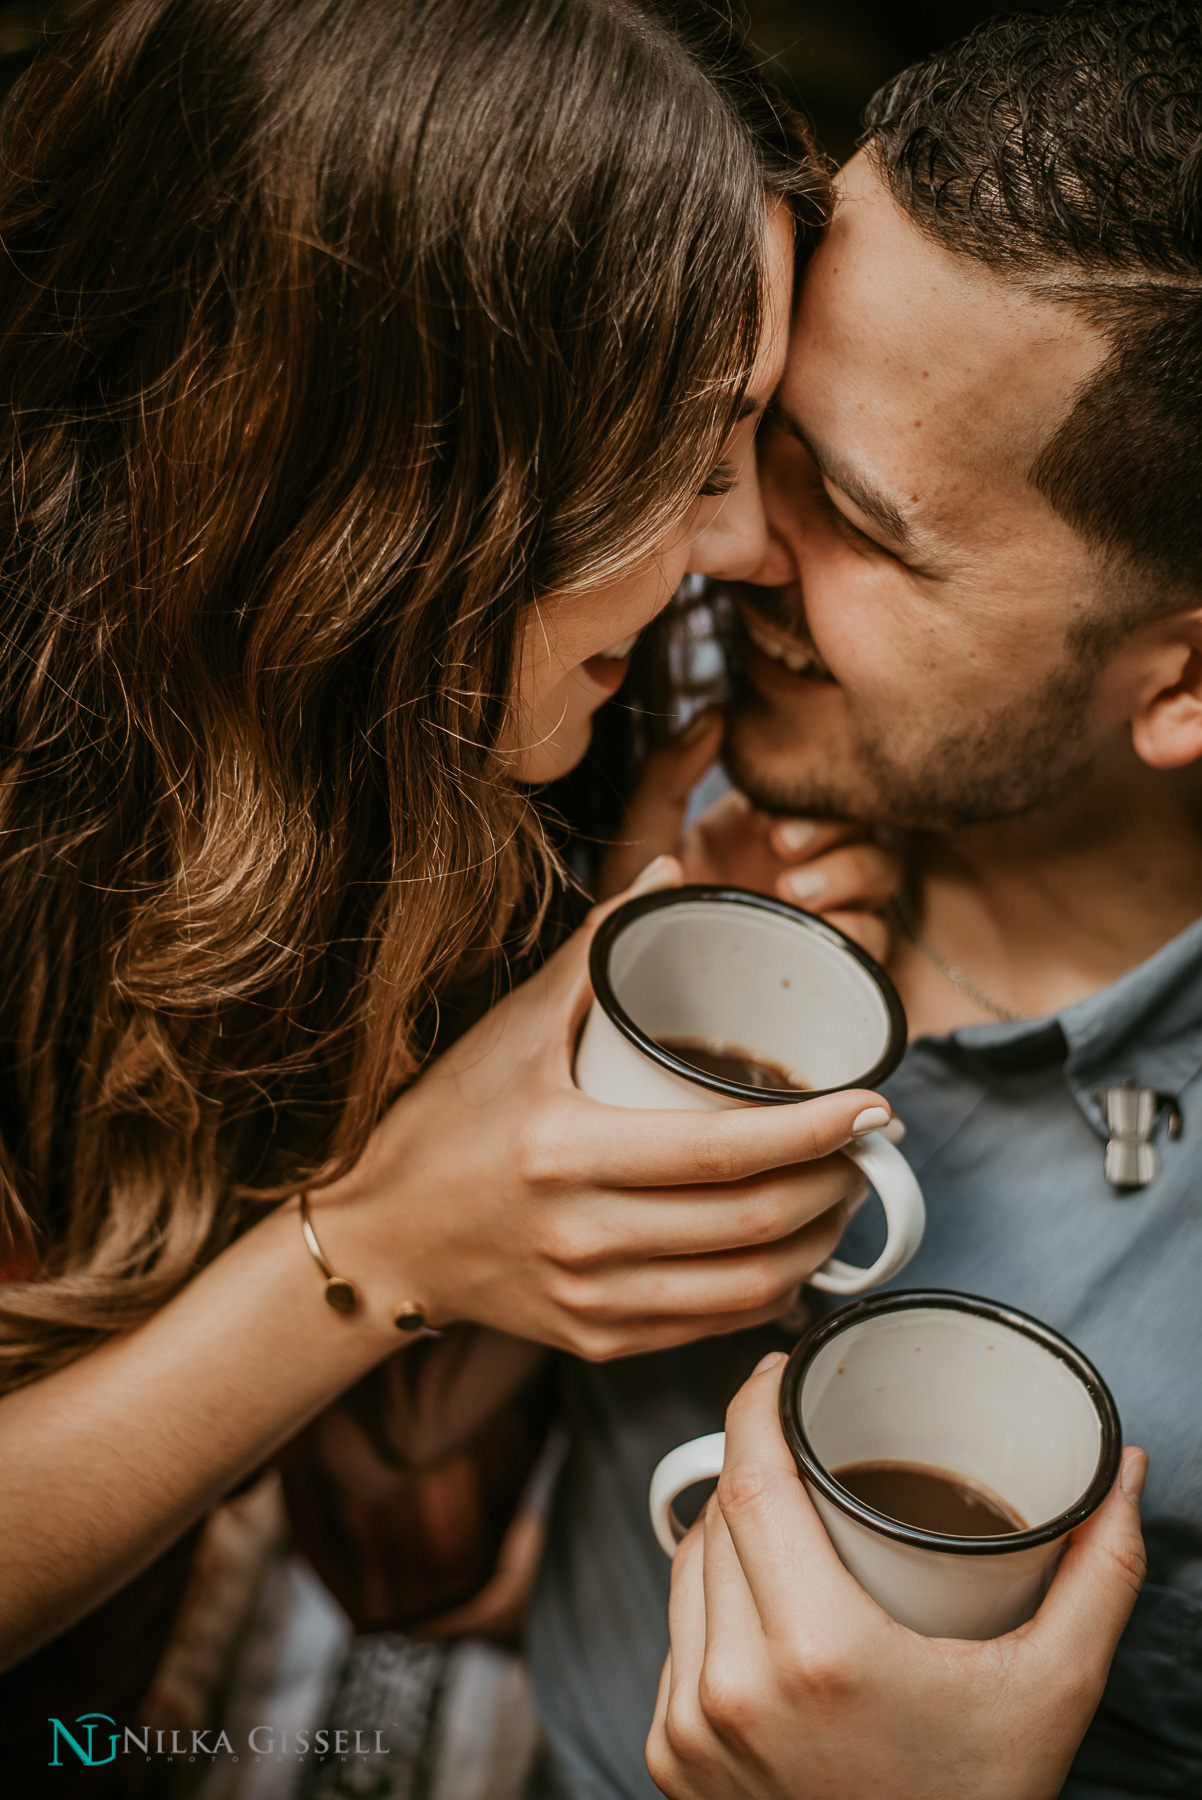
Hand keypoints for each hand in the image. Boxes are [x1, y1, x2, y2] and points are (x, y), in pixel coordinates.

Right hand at [319, 862, 893, 1360]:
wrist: (381, 1240)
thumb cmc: (446, 1121)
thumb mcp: (512, 1027)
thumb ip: (596, 947)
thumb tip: (672, 866)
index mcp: (566, 1150)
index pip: (724, 1151)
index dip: (816, 1132)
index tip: (876, 1105)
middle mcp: (582, 1236)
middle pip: (751, 1223)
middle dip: (835, 1185)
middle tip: (869, 1149)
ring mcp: (591, 1298)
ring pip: (745, 1288)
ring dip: (816, 1246)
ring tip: (843, 1198)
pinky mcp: (595, 1340)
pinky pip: (708, 1327)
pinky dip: (767, 1293)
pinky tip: (791, 1257)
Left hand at [599, 714, 899, 960]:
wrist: (634, 990)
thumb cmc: (637, 915)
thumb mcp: (643, 840)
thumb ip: (668, 773)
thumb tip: (714, 714)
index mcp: (760, 828)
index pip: (817, 789)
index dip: (806, 794)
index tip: (764, 815)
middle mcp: (799, 866)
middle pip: (862, 824)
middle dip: (832, 832)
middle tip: (780, 849)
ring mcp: (821, 916)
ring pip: (881, 874)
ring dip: (849, 875)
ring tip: (794, 892)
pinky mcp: (834, 965)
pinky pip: (878, 939)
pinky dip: (859, 930)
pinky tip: (817, 932)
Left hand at [647, 1353, 1147, 1799]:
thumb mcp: (1051, 1691)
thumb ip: (1096, 1575)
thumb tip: (1124, 1474)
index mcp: (815, 1652)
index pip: (750, 1480)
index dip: (752, 1404)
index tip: (778, 1369)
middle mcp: (733, 1685)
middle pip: (718, 1516)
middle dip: (754, 1459)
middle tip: (802, 1435)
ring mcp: (691, 1726)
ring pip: (686, 1568)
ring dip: (728, 1525)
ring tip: (785, 1506)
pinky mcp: (670, 1757)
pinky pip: (676, 1635)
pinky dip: (710, 1597)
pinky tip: (756, 1588)